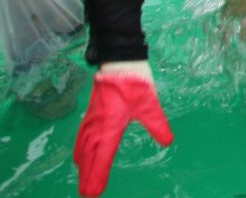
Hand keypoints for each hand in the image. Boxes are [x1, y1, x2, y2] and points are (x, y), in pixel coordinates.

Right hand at [74, 63, 172, 197]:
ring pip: (83, 147)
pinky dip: (79, 150)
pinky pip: (81, 137)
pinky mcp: (91, 114)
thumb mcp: (150, 105)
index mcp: (109, 127)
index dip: (97, 175)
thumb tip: (167, 142)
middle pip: (89, 156)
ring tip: (82, 179)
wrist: (120, 61)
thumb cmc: (135, 83)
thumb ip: (157, 125)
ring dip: (82, 165)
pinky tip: (79, 154)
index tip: (93, 192)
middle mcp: (96, 126)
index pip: (101, 157)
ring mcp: (91, 120)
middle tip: (85, 194)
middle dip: (87, 176)